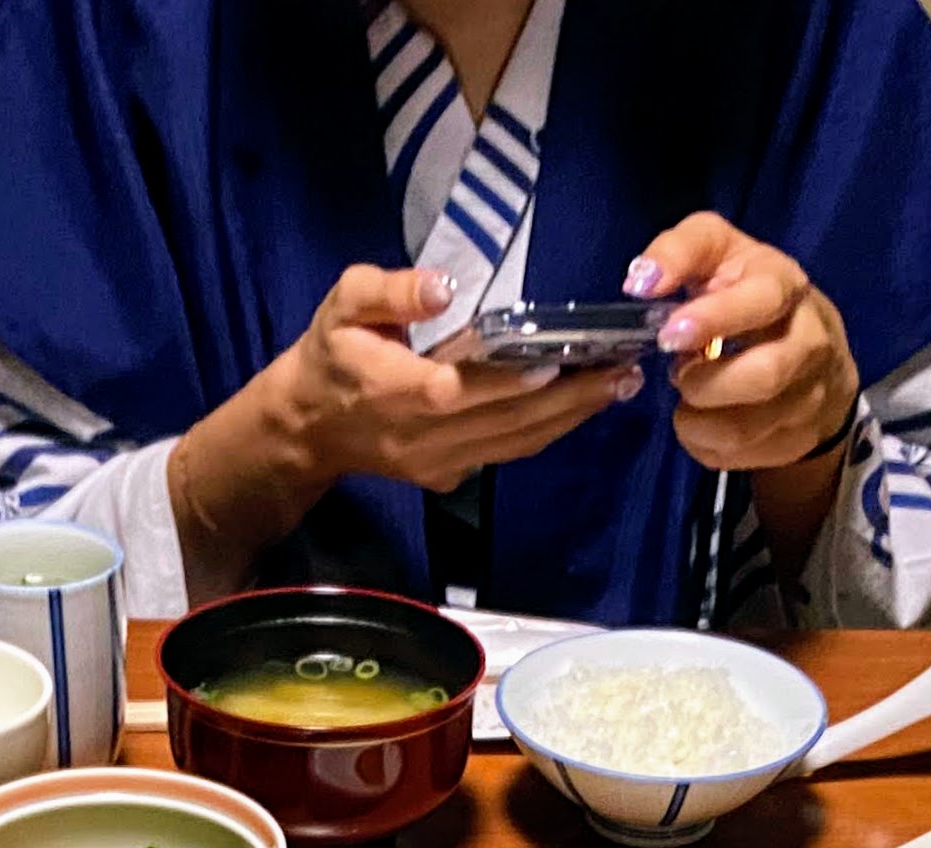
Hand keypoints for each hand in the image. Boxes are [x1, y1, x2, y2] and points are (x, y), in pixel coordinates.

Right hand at [170, 264, 638, 599]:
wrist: (308, 426)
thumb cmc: (331, 352)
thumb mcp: (344, 303)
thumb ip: (388, 291)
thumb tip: (441, 287)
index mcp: (389, 388)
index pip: (453, 391)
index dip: (503, 384)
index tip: (554, 367)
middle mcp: (418, 434)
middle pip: (502, 422)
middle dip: (567, 399)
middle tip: (623, 368)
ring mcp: (436, 462)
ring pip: (513, 443)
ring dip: (571, 418)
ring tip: (619, 385)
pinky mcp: (448, 476)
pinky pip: (506, 453)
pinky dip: (548, 431)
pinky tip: (583, 405)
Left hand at [630, 215, 857, 476]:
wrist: (813, 349)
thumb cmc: (748, 293)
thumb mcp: (719, 252)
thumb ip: (680, 251)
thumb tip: (640, 281)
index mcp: (785, 286)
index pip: (761, 301)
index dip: (714, 318)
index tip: (669, 335)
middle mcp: (810, 341)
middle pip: (763, 376)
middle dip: (703, 383)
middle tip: (677, 373)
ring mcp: (810, 396)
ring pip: (744, 429)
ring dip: (695, 421)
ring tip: (686, 400)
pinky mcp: (797, 439)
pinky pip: (736, 456)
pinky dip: (703, 444)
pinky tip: (702, 422)